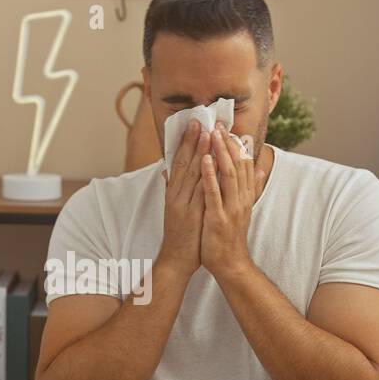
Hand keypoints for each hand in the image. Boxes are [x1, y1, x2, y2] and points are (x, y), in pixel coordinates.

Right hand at [157, 119, 210, 278]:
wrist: (177, 259)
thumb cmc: (180, 234)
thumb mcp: (174, 208)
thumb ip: (171, 187)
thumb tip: (167, 169)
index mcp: (173, 192)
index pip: (180, 161)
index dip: (187, 142)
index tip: (195, 124)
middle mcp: (176, 195)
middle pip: (185, 163)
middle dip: (193, 140)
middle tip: (200, 120)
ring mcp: (183, 204)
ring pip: (192, 174)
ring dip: (200, 152)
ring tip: (207, 134)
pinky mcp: (191, 215)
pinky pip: (199, 191)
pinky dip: (205, 176)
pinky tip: (211, 163)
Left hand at [201, 123, 265, 278]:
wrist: (230, 263)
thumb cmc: (231, 235)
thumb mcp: (244, 207)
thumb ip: (251, 187)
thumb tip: (261, 168)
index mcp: (244, 195)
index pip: (243, 164)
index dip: (236, 145)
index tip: (228, 127)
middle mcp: (241, 198)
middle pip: (236, 165)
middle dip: (227, 143)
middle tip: (218, 123)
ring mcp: (231, 208)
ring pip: (227, 175)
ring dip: (220, 152)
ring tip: (212, 134)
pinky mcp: (218, 218)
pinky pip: (214, 193)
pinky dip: (210, 175)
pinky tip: (205, 160)